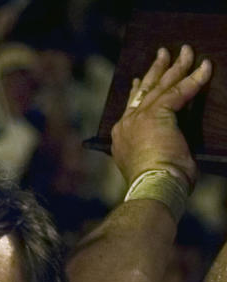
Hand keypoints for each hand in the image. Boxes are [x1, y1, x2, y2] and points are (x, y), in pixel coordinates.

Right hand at [111, 45, 211, 187]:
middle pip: (143, 91)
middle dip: (154, 70)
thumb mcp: (150, 162)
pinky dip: (193, 79)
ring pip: (159, 86)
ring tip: (184, 51)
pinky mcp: (157, 114)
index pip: (131, 107)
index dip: (137, 91)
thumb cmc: (155, 182)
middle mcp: (126, 124)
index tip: (138, 80)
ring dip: (175, 67)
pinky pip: (178, 91)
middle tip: (162, 54)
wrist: (153, 185)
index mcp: (121, 137)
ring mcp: (139, 118)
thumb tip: (168, 147)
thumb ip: (154, 148)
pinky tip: (205, 67)